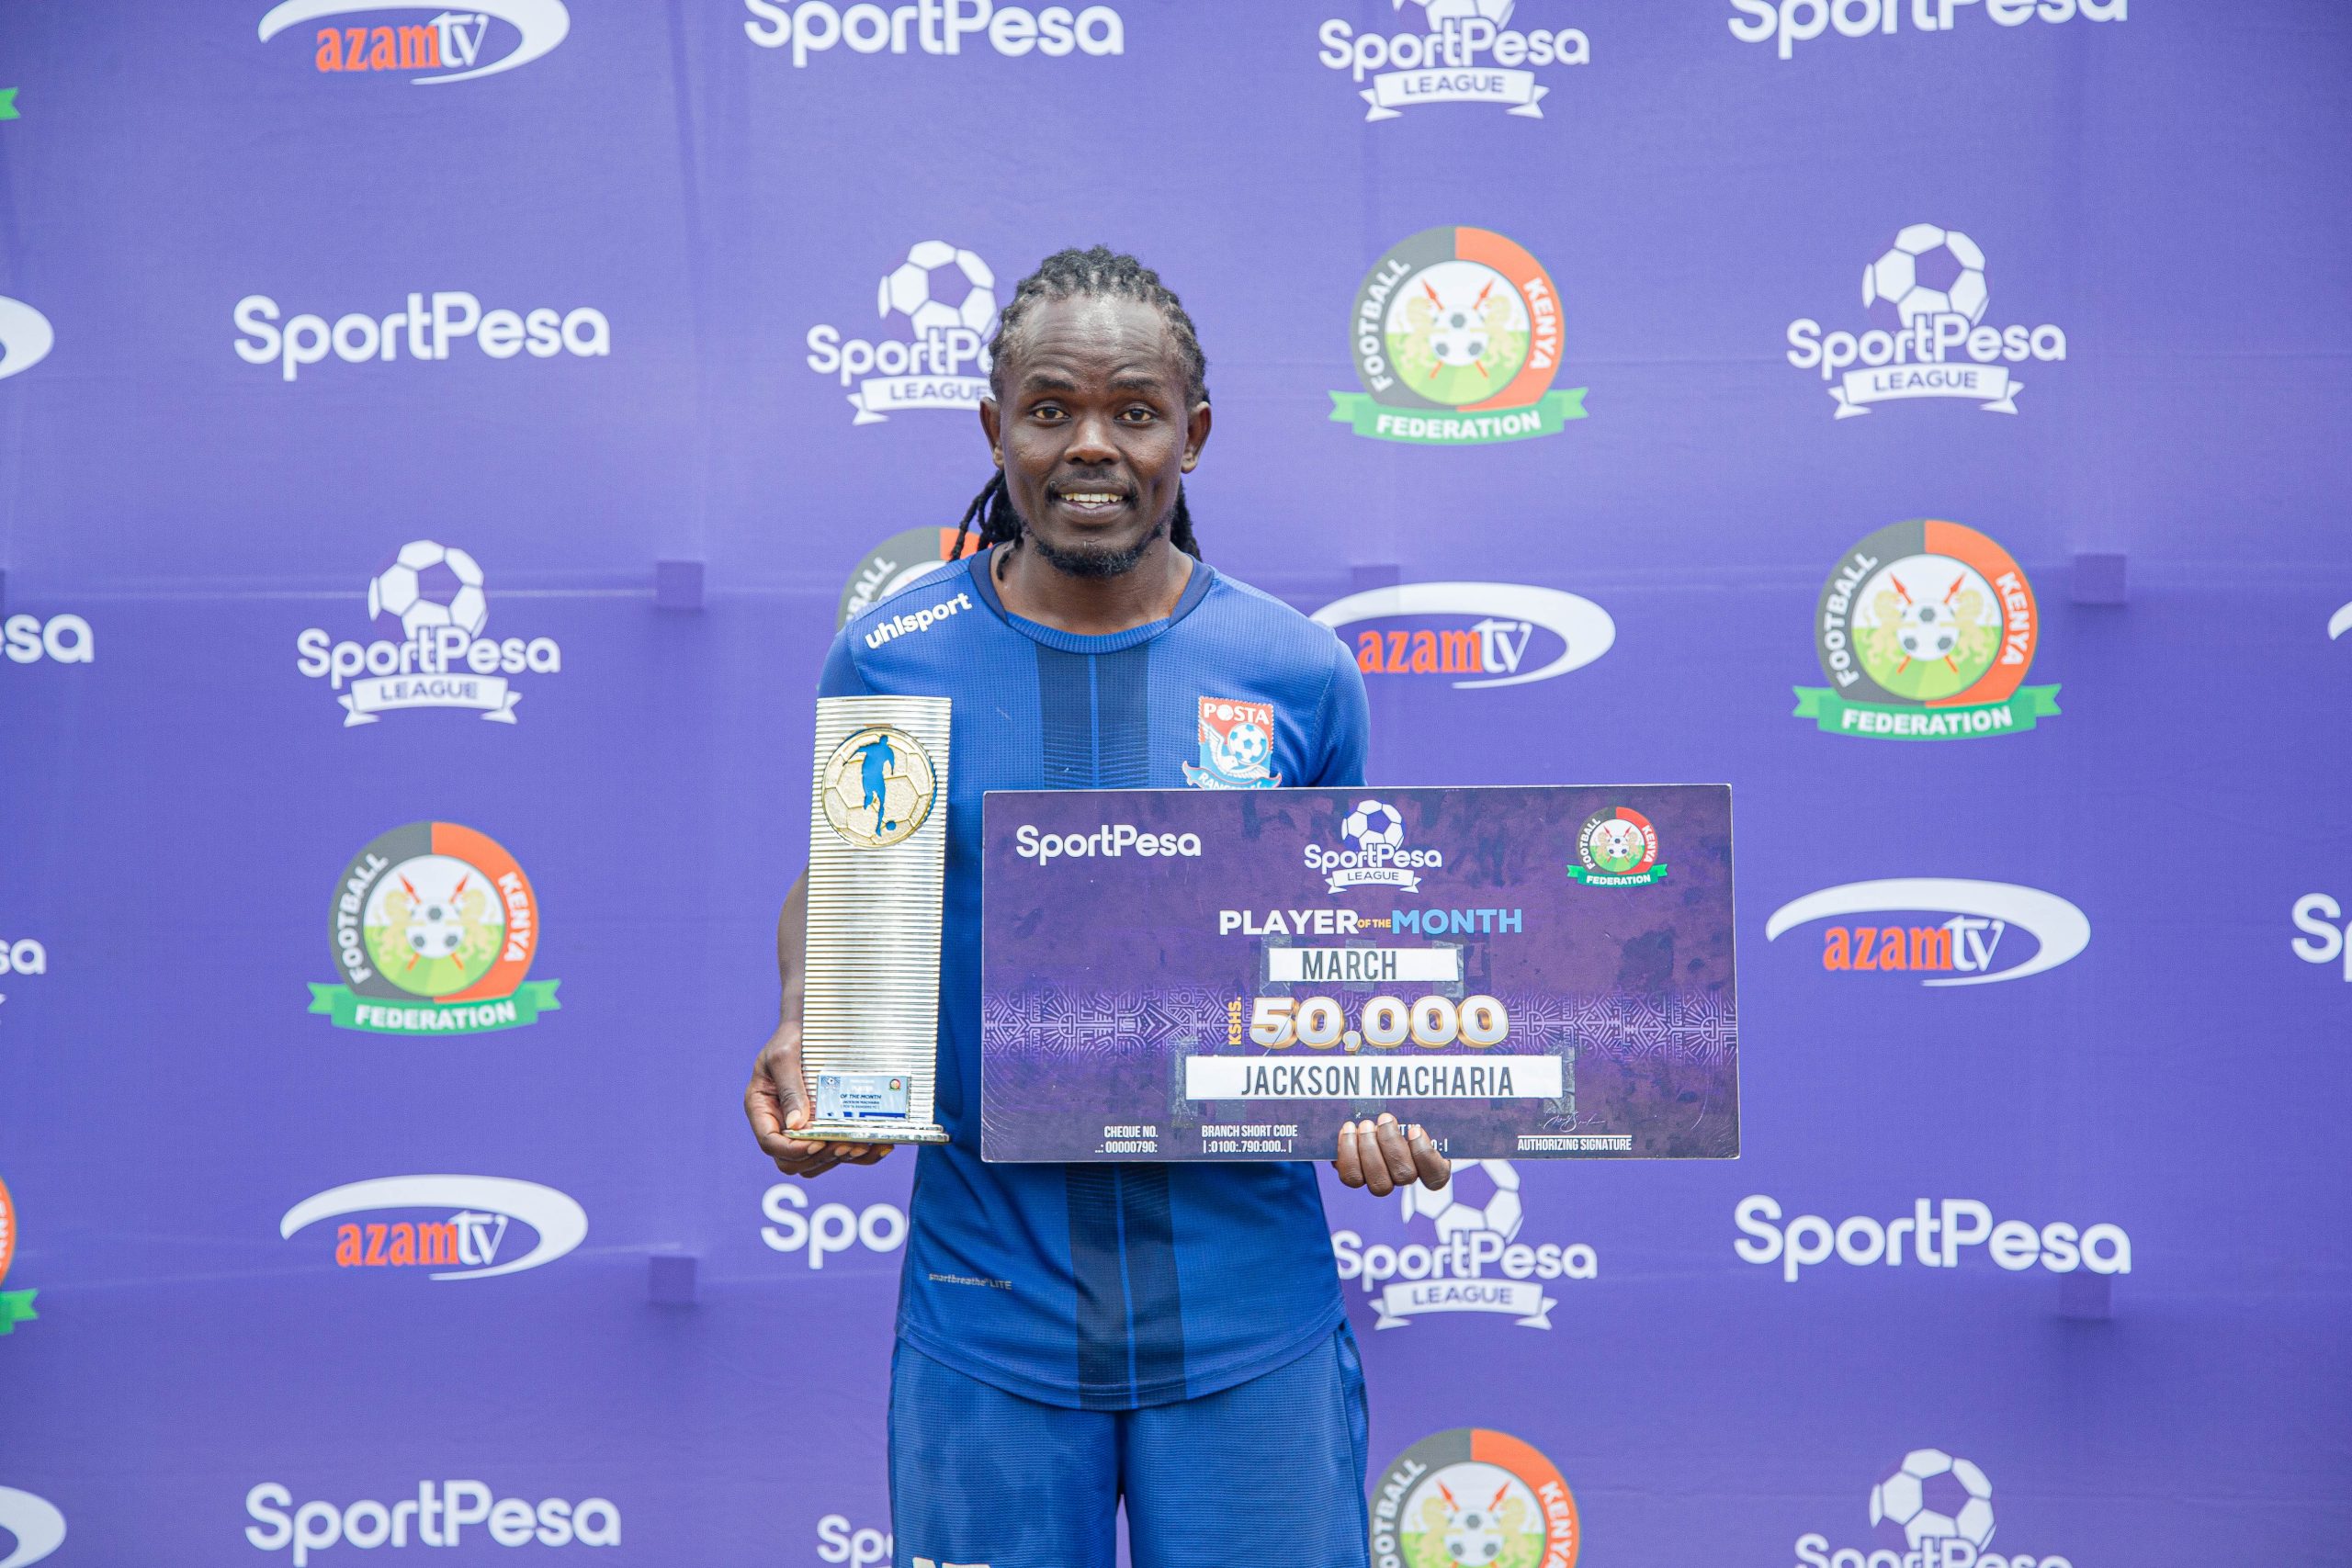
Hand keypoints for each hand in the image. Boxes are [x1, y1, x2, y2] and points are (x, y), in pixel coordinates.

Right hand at [744, 1011, 893, 1177]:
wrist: (811, 1027)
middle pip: (791, 1161)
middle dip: (818, 1157)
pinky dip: (859, 1156)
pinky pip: (838, 1152)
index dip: (792, 1149)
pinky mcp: (826, 1128)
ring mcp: (803, 1129)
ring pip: (816, 1163)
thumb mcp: (785, 1057)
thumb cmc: (792, 1038)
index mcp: (762, 1109)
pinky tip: (878, 1146)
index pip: (770, 1143)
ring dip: (838, 1159)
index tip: (815, 1142)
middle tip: (844, 1144)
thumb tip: (796, 1125)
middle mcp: (780, 1124)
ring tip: (861, 1144)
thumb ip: (790, 1089)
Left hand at [1333, 1113, 1449, 1196]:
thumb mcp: (1410, 1106)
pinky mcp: (1357, 1177)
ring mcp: (1381, 1180)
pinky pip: (1352, 1176)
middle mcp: (1405, 1176)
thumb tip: (1429, 1097)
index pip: (1436, 1175)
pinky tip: (1349, 1130)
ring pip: (1379, 1183)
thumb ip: (1419, 1109)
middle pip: (1405, 1176)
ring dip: (1370, 1150)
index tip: (1414, 1129)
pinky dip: (1348, 1152)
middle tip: (1385, 1118)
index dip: (1425, 1155)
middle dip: (1392, 1144)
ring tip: (1365, 1124)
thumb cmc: (1396, 1107)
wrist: (1366, 1114)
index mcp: (1428, 1162)